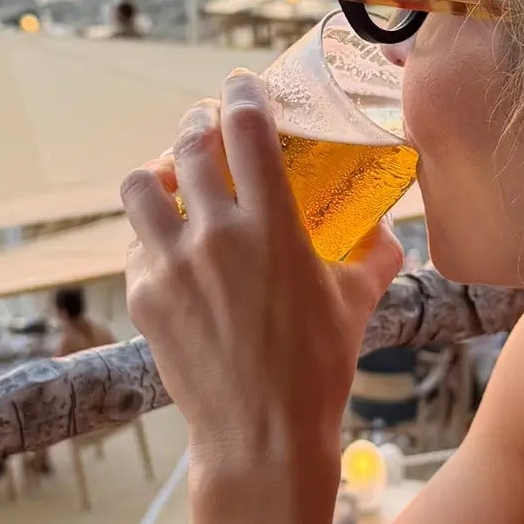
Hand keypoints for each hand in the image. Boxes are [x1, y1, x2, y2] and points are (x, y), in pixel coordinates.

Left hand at [123, 71, 401, 523]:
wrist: (261, 436)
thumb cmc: (317, 372)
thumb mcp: (355, 307)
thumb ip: (375, 258)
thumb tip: (388, 233)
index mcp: (272, 226)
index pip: (247, 129)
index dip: (243, 95)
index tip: (242, 87)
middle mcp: (216, 234)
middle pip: (190, 144)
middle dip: (198, 125)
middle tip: (207, 129)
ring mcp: (172, 264)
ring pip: (141, 184)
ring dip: (158, 174)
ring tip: (172, 182)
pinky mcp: (144, 296)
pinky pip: (135, 244)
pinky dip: (150, 237)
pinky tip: (169, 250)